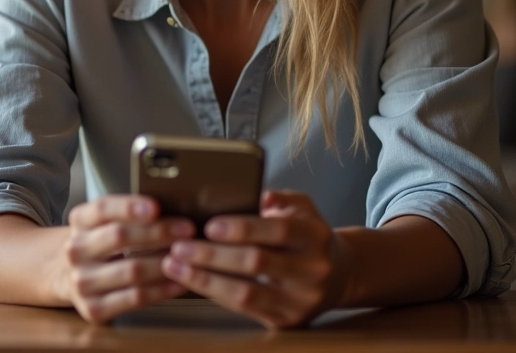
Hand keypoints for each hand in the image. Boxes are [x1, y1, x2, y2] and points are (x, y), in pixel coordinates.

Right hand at [63, 194, 194, 323]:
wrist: (70, 274)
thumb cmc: (102, 239)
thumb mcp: (105, 219)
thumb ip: (130, 211)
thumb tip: (173, 202)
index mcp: (80, 220)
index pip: (103, 208)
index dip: (130, 207)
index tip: (156, 206)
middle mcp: (76, 250)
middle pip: (120, 237)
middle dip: (158, 232)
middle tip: (187, 229)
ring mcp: (82, 282)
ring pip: (131, 271)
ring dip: (165, 262)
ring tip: (188, 255)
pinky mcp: (94, 309)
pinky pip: (135, 298)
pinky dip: (162, 289)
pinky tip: (179, 281)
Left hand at [160, 190, 345, 327]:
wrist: (339, 274)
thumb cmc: (308, 233)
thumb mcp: (301, 206)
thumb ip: (278, 196)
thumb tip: (254, 193)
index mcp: (314, 235)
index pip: (278, 230)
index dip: (242, 228)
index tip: (210, 225)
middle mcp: (311, 270)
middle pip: (256, 262)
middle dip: (212, 255)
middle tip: (180, 246)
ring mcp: (299, 300)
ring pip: (246, 293)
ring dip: (205, 279)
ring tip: (176, 265)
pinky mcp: (287, 321)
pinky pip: (244, 310)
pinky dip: (215, 294)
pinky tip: (193, 281)